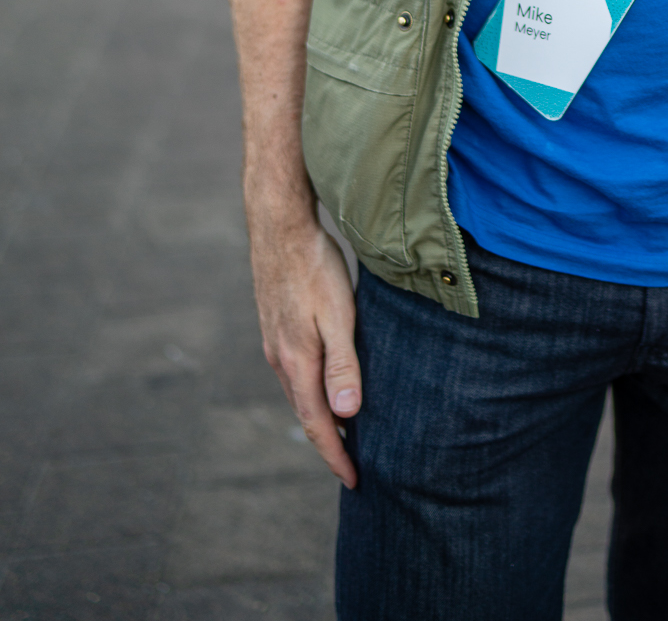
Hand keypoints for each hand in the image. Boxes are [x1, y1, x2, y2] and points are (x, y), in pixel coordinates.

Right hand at [247, 206, 361, 486]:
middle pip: (305, 413)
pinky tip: (325, 385)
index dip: (335, 454)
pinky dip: (311, 391)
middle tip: (352, 466)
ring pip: (298, 393)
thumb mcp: (338, 313)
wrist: (279, 226)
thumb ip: (343, 362)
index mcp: (297, 361)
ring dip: (319, 417)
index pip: (316, 423)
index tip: (354, 480)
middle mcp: (280, 359)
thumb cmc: (314, 266)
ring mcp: (275, 342)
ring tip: (343, 433)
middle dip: (328, 443)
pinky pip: (295, 373)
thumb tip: (346, 414)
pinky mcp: (276, 326)